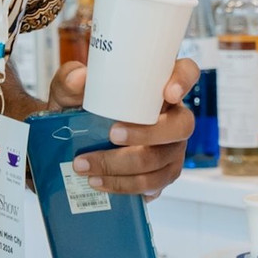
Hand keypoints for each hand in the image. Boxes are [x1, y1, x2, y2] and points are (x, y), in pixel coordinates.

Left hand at [46, 58, 195, 198]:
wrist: (73, 146)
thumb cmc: (80, 110)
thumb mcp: (70, 92)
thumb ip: (70, 80)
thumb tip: (78, 79)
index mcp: (158, 86)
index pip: (187, 72)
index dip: (184, 81)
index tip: (169, 93)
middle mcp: (173, 116)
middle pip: (182, 125)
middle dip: (148, 133)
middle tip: (112, 134)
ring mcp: (172, 148)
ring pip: (162, 159)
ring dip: (123, 166)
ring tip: (87, 166)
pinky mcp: (163, 174)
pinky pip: (153, 184)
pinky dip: (124, 185)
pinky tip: (101, 182)